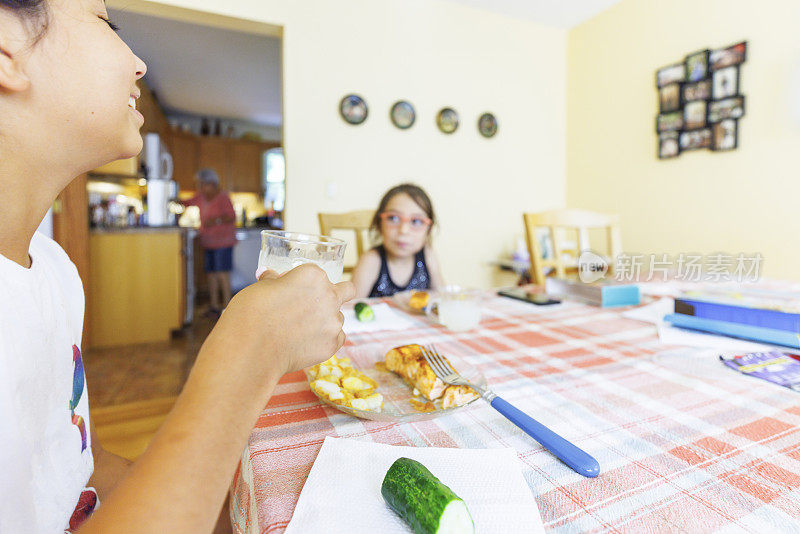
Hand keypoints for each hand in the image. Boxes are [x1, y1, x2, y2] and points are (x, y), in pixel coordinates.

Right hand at [212, 264, 354, 376]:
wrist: (251, 349)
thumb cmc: (251, 313)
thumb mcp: (260, 287)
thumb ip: (274, 280)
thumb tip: (271, 276)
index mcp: (313, 275)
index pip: (319, 274)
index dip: (306, 283)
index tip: (293, 292)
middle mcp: (329, 296)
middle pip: (346, 291)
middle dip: (334, 295)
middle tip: (316, 305)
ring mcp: (333, 322)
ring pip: (338, 318)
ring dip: (326, 321)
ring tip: (301, 330)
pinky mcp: (332, 345)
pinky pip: (337, 338)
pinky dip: (325, 340)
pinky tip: (306, 343)